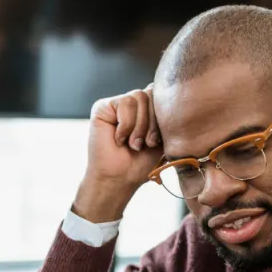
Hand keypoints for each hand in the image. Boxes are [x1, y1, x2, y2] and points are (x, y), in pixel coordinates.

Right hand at [74, 86, 165, 223]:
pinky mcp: (103, 106)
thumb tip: (169, 92)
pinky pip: (125, 103)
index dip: (164, 115)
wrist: (120, 178)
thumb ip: (167, 114)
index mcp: (148, 108)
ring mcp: (117, 103)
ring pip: (139, 96)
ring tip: (133, 144)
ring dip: (139, 126)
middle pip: (152, 92)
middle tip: (147, 144)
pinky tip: (119, 139)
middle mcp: (133, 103)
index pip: (162, 94)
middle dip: (153, 122)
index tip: (159, 141)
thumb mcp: (164, 137)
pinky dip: (126, 125)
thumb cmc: (141, 163)